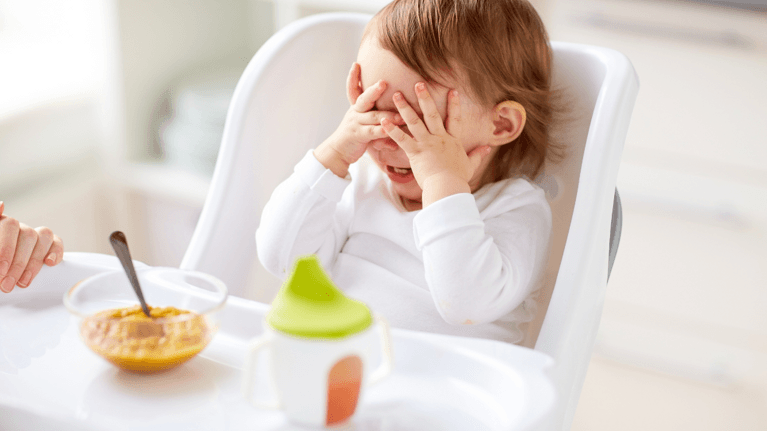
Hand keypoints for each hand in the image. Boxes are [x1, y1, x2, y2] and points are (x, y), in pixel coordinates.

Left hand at [0, 202, 63, 292]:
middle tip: (7, 285)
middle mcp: (17, 227)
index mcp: (0, 224)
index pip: (8, 225)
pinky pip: (57, 243)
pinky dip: (55, 252)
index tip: (1, 270)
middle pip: (27, 235)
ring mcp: (33, 235)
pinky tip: (49, 264)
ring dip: (34, 263)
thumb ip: (0, 245)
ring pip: (43, 238)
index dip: (6, 248)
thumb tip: (1, 205)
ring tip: (23, 283)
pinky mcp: (47, 245)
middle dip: (18, 263)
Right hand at [313, 63, 403, 177]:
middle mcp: (355, 112)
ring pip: (373, 117)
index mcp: (356, 107)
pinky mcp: (358, 136)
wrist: (338, 151)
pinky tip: (391, 132)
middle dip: (374, 90)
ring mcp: (356, 124)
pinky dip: (383, 132)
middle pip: (364, 99)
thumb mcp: (363, 122)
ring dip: (388, 115)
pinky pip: (372, 133)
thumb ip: (377, 117)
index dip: (353, 77)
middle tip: (384, 82)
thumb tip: (390, 107)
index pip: (352, 89)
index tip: (355, 64)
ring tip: (401, 115)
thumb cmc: (355, 135)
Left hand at [380, 83, 490, 206]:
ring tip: (396, 95)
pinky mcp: (415, 152)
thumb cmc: (458, 178)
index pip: (455, 119)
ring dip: (404, 107)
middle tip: (418, 83)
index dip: (454, 104)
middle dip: (425, 97)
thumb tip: (488, 148)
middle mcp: (439, 138)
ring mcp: (427, 144)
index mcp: (452, 140)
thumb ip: (478, 154)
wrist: (447, 187)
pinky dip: (392, 130)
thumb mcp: (470, 165)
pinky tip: (383, 120)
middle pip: (432, 114)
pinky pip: (401, 139)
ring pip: (414, 121)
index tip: (453, 90)